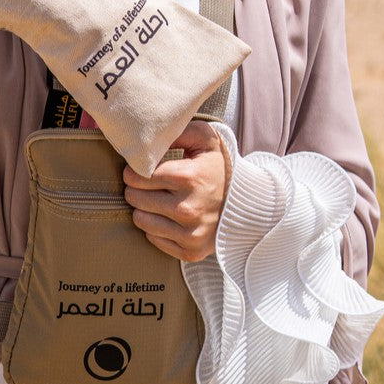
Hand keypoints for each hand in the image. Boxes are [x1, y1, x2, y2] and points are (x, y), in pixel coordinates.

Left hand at [123, 121, 231, 261]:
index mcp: (189, 177)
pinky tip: (169, 218)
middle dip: (137, 189)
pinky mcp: (190, 251)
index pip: (138, 177)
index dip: (134, 171)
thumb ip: (176, 131)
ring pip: (140, 220)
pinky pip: (152, 238)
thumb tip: (147, 137)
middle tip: (149, 185)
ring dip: (144, 209)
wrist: (248, 203)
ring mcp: (190, 233)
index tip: (140, 170)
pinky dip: (156, 227)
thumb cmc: (218, 167)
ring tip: (159, 200)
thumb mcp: (204, 139)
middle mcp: (188, 208)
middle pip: (135, 198)